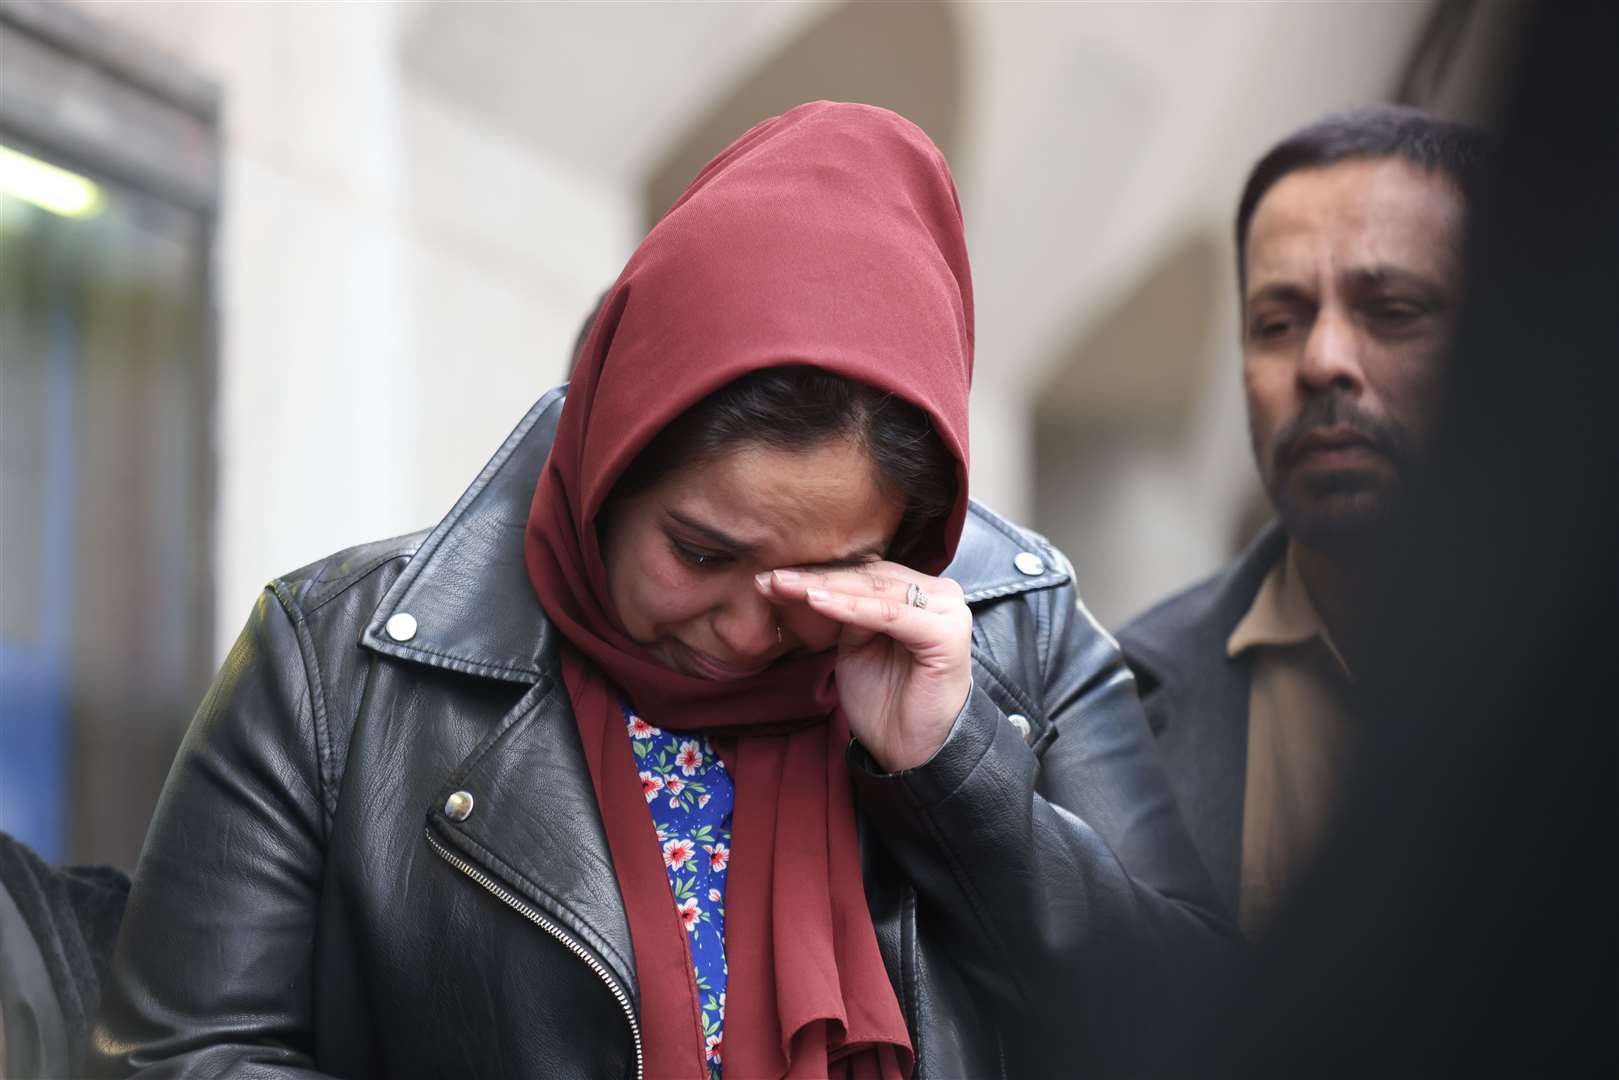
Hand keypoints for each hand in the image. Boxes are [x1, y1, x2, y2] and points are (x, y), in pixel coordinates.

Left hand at [756, 563, 971, 771]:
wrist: (910, 752)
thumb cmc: (885, 701)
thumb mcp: (855, 646)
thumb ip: (844, 611)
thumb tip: (805, 582)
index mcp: (922, 593)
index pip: (865, 573)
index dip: (818, 572)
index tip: (771, 576)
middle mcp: (940, 595)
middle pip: (869, 576)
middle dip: (815, 577)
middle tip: (770, 578)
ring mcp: (948, 612)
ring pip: (876, 590)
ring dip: (826, 587)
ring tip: (784, 586)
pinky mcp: (947, 635)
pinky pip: (889, 615)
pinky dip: (851, 608)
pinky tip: (817, 602)